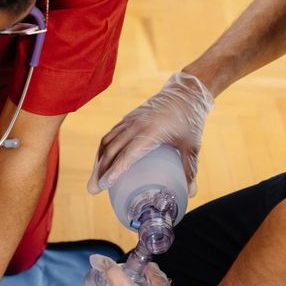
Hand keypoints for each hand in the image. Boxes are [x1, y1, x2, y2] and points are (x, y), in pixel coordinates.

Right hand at [89, 72, 213, 196]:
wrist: (185, 92)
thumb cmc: (190, 119)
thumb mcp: (192, 146)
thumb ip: (189, 170)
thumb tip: (191, 193)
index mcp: (151, 132)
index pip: (128, 154)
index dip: (115, 170)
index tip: (104, 184)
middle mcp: (136, 125)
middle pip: (111, 150)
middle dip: (100, 171)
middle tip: (93, 189)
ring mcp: (129, 120)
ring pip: (107, 142)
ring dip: (98, 161)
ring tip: (94, 179)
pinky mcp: (127, 118)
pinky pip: (110, 135)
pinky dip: (102, 150)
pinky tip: (101, 161)